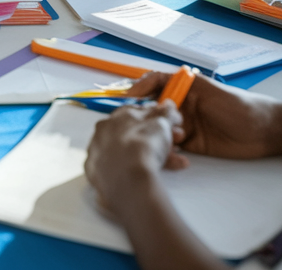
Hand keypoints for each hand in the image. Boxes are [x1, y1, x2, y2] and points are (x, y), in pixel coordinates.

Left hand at [84, 102, 181, 220]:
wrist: (128, 177)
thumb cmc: (144, 143)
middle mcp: (103, 135)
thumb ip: (165, 113)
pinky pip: (126, 169)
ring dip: (159, 155)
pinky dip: (144, 169)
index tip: (171, 123)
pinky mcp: (101, 177)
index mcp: (114, 118)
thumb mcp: (160, 124)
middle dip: (160, 136)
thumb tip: (168, 104)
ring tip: (180, 163)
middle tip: (179, 141)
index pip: (135, 112)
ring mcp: (101, 157)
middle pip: (135, 133)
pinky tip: (162, 174)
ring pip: (133, 153)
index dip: (156, 116)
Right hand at [127, 72, 281, 159]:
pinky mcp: (190, 145)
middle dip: (143, 116)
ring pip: (159, 129)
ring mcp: (184, 126)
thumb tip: (151, 79)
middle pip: (152, 108)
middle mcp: (181, 106)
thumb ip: (180, 84)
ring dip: (156, 135)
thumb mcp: (208, 88)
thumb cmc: (238, 104)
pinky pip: (170, 146)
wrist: (264, 131)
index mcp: (184, 88)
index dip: (140, 89)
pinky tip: (169, 154)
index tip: (129, 98)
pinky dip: (166, 150)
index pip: (155, 84)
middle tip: (136, 125)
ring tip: (159, 142)